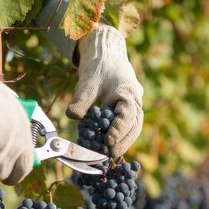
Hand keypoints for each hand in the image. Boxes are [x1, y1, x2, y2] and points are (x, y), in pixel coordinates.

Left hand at [67, 25, 142, 157]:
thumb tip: (72, 117)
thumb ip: (81, 101)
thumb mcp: (87, 83)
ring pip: (134, 127)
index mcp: (128, 92)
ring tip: (112, 154)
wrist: (106, 53)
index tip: (107, 142)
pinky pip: (129, 124)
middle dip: (123, 142)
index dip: (118, 131)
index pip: (126, 116)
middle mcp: (135, 100)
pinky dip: (122, 135)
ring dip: (125, 141)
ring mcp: (135, 103)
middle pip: (134, 126)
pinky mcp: (129, 107)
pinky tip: (111, 144)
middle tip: (111, 155)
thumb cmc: (97, 67)